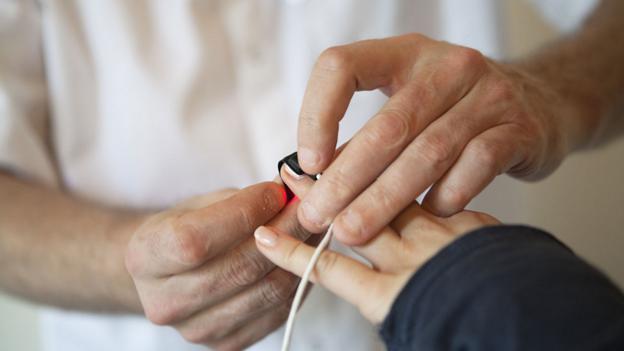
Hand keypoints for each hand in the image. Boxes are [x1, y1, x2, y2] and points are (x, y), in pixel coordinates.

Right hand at [125, 182, 311, 349]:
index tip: (274, 190)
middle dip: (283, 231)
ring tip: (310, 229)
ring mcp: (197, 329)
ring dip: (297, 256)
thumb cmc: (183, 230)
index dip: (243, 213)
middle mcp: (165, 302)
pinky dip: (297, 280)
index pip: (196, 240)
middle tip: (307, 207)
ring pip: (266, 291)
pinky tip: (302, 257)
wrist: (166, 275)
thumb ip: (237, 200)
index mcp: (145, 258)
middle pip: (239, 269)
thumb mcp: (197, 205)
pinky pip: (277, 310)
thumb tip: (288, 190)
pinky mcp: (227, 342)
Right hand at [255, 169, 498, 323]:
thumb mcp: (417, 328)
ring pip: (392, 200)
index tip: (265, 236)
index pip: (330, 270)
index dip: (292, 253)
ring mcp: (440, 238)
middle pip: (353, 220)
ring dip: (365, 180)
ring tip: (341, 163)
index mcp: (392, 298)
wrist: (535, 316)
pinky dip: (422, 195)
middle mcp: (410, 261)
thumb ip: (388, 306)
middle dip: (321, 196)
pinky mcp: (471, 225)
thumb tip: (372, 295)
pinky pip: (439, 204)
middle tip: (294, 176)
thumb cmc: (469, 331)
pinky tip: (413, 177)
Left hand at [295, 33, 576, 244]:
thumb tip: (314, 182)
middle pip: (387, 126)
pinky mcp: (519, 128)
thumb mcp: (407, 104)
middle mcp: (447, 66)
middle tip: (318, 217)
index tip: (308, 162)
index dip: (317, 113)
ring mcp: (488, 94)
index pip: (344, 66)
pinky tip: (426, 217)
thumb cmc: (453, 110)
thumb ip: (365, 136)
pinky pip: (475, 166)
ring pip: (427, 152)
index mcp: (405, 53)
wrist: (539, 101)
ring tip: (352, 230)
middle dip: (346, 179)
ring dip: (385, 198)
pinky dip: (446, 196)